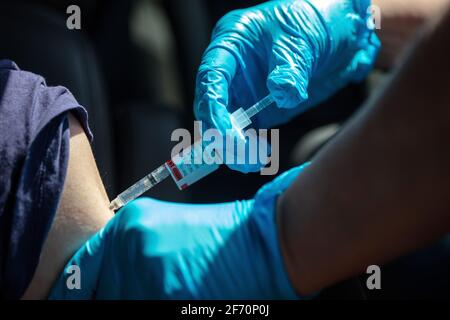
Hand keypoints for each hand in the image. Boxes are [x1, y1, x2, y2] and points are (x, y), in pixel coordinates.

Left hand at [48, 165, 308, 298]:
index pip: (80, 272)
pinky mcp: (163, 297)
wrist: (263, 242)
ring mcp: (144, 274)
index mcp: (129, 225)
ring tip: (178, 289)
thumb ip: (131, 254)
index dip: (77, 293)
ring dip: (142, 300)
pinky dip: (158, 303)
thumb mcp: (168, 232)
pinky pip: (144, 306)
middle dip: (120, 297)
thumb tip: (108, 284)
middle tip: (150, 291)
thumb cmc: (220, 238)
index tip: (77, 301)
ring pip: (122, 302)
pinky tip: (186, 297)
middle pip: (103, 295)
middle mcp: (129, 247)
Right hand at [194, 0, 378, 170]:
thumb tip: (281, 93)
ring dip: (234, 147)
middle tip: (242, 154)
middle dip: (222, 134)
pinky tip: (261, 156)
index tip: (224, 133)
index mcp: (231, 43)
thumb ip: (289, 68)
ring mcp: (245, 92)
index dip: (213, 107)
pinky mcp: (261, 110)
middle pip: (211, 106)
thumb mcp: (301, 39)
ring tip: (254, 161)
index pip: (211, 77)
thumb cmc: (315, 22)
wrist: (343, 35)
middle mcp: (233, 70)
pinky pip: (246, 134)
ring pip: (225, 125)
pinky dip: (249, 149)